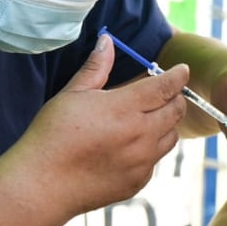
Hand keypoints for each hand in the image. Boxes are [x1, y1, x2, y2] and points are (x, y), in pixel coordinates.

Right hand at [6, 35, 186, 219]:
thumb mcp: (72, 94)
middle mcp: (140, 135)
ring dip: (166, 124)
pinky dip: (151, 149)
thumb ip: (96, 68)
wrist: (43, 184)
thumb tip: (107, 41)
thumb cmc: (53, 135)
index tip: (183, 70)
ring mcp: (142, 161)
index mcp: (125, 108)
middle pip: (176, 111)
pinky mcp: (138, 181)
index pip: (165, 87)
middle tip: (165, 93)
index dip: (177, 76)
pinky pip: (156, 160)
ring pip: (171, 137)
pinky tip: (131, 146)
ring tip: (148, 119)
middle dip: (175, 98)